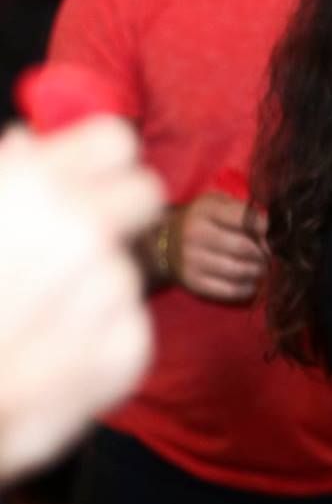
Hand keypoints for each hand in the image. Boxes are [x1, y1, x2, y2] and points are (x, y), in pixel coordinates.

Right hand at [0, 118, 161, 481]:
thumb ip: (2, 176)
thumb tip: (29, 142)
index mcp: (36, 188)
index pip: (116, 142)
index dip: (99, 166)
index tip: (84, 188)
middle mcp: (81, 232)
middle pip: (145, 195)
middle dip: (115, 218)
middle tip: (69, 254)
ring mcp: (107, 294)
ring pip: (127, 272)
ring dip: (93, 293)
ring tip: (30, 325)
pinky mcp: (125, 353)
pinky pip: (130, 332)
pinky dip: (98, 347)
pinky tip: (46, 362)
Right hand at [170, 191, 267, 304]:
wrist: (164, 243)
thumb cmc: (200, 219)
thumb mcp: (216, 203)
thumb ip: (242, 210)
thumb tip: (271, 225)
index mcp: (205, 211)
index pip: (244, 219)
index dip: (266, 227)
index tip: (276, 233)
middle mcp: (196, 235)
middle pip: (244, 247)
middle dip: (264, 252)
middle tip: (272, 253)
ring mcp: (193, 261)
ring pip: (238, 270)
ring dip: (258, 270)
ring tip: (262, 266)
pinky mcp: (193, 282)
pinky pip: (228, 290)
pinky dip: (246, 288)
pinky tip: (252, 281)